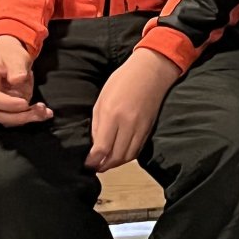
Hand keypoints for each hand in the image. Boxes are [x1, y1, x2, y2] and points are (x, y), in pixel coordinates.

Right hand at [0, 36, 51, 125]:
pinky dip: (29, 117)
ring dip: (28, 118)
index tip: (26, 102)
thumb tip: (18, 79)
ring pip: (8, 120)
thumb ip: (16, 67)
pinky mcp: (3, 110)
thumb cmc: (9, 55)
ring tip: (46, 112)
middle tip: (41, 110)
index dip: (9, 104)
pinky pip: (15, 118)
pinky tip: (44, 113)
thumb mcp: (15, 56)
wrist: (7, 56)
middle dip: (21, 116)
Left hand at [87, 48, 181, 171]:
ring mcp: (140, 127)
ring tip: (106, 164)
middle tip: (95, 167)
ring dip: (115, 164)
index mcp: (112, 114)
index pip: (102, 148)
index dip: (93, 161)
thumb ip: (98, 124)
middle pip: (116, 156)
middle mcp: (127, 124)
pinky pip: (137, 150)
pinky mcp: (149, 128)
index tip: (87, 164)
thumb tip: (95, 145)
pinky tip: (120, 155)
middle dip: (103, 166)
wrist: (151, 71)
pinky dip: (127, 157)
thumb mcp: (102, 99)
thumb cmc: (123, 80)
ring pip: (128, 156)